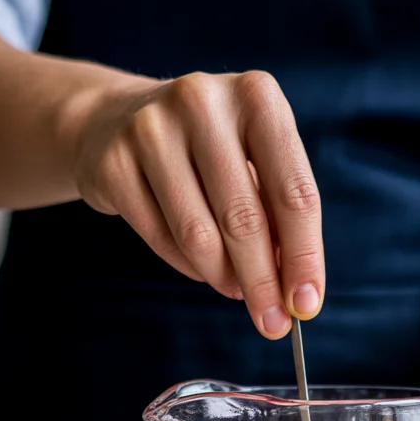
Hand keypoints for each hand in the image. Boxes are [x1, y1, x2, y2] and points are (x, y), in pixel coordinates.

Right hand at [73, 71, 322, 337]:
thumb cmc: (208, 154)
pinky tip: (199, 266)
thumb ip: (278, 219)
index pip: (295, 193)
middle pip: (245, 219)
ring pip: (199, 235)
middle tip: (271, 324)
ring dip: (223, 277)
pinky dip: (187, 266)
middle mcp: (204, 101)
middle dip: (262, 283)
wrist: (116, 121)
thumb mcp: (254, 165)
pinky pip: (160, 238)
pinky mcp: (113, 161)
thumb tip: (295, 292)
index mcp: (257, 97)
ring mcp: (152, 128)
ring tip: (234, 289)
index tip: (306, 305)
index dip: (304, 257)